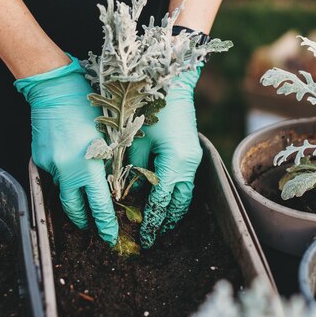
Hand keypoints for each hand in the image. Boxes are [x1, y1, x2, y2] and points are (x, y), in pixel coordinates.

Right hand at [14, 55, 117, 245]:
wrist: (54, 89)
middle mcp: (67, 170)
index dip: (106, 224)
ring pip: (63, 193)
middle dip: (85, 221)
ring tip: (85, 203)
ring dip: (75, 200)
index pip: (99, 206)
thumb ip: (110, 163)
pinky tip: (72, 171)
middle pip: (75, 209)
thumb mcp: (109, 136)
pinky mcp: (39, 159)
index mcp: (89, 165)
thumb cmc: (88, 107)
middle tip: (94, 227)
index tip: (110, 237)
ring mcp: (50, 166)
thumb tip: (115, 185)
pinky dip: (64, 179)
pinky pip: (54, 177)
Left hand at [129, 66, 202, 247]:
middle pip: (178, 203)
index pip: (161, 201)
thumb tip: (123, 191)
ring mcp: (193, 158)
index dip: (151, 220)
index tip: (143, 236)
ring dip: (174, 210)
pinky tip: (167, 199)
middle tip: (152, 236)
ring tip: (162, 224)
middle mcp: (188, 164)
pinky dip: (176, 194)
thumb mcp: (133, 139)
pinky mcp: (191, 151)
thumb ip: (129, 168)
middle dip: (165, 221)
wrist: (169, 80)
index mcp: (175, 162)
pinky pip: (186, 181)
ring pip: (185, 194)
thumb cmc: (148, 106)